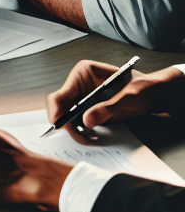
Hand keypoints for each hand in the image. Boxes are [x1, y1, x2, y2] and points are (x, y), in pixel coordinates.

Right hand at [46, 60, 184, 139]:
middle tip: (81, 138)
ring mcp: (82, 97)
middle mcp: (79, 85)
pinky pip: (77, 122)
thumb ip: (107, 108)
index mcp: (83, 73)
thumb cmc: (143, 88)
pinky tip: (93, 136)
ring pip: (67, 117)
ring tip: (90, 139)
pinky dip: (81, 132)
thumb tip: (86, 121)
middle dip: (67, 124)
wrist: (154, 93)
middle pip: (61, 107)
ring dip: (75, 131)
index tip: (58, 125)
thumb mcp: (129, 97)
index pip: (61, 92)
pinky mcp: (88, 108)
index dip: (56, 110)